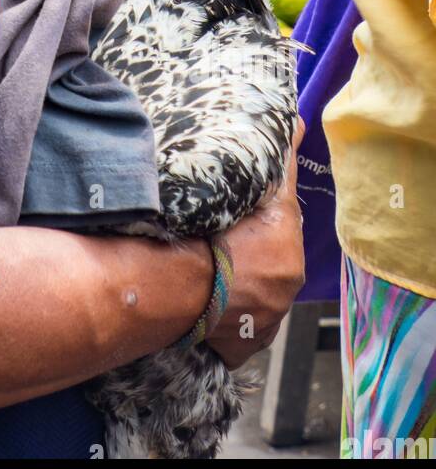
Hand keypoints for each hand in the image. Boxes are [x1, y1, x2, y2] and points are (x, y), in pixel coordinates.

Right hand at [206, 120, 304, 369]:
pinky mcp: (240, 346)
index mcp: (287, 251)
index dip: (260, 209)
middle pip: (270, 258)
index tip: (242, 209)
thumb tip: (302, 122)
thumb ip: (276, 158)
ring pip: (256, 293)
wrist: (165, 288)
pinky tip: (206, 299)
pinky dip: (226, 314)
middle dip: (251, 248)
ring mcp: (263, 323)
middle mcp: (283, 290)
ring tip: (208, 267)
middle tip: (219, 237)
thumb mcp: (239, 185)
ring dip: (239, 282)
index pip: (282, 219)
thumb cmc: (197, 234)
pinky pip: (238, 327)